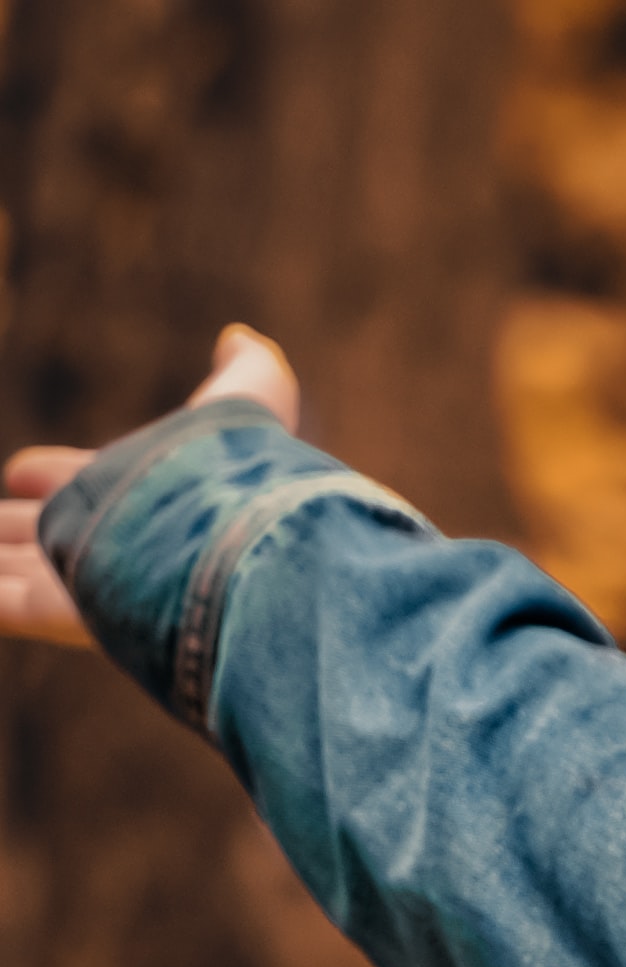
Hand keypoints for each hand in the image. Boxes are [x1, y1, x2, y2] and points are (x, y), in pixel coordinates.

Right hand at [1, 322, 300, 649]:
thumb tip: (240, 338)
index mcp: (141, 494)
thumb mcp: (243, 406)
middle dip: (16, 528)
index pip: (84, 483)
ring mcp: (93, 584)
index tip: (18, 473)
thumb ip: (250, 373)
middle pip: (49, 535)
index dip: (53, 475)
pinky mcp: (67, 618)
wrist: (232, 556)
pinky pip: (8, 608)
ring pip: (23, 572)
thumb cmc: (231, 474)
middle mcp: (117, 542)